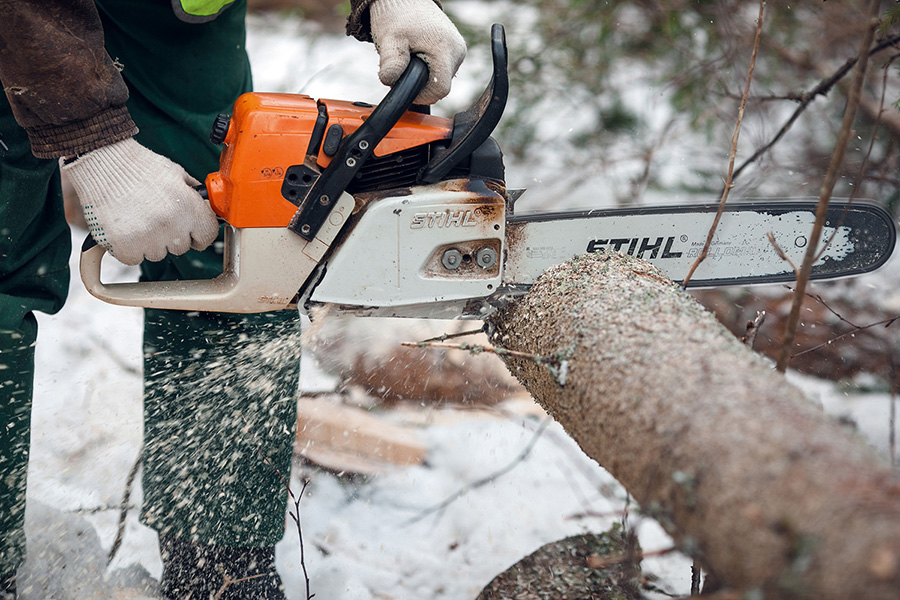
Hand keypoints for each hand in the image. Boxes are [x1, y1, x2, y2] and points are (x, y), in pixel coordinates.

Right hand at [62, 138, 218, 265]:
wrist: (101, 161)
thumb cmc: (139, 166)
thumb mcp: (177, 174)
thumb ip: (194, 196)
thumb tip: (207, 210)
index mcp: (189, 207)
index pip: (208, 236)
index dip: (200, 234)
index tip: (193, 232)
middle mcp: (171, 225)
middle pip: (181, 247)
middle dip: (172, 235)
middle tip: (156, 217)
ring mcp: (147, 237)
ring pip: (157, 254)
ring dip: (150, 242)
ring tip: (138, 218)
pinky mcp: (123, 246)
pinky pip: (134, 258)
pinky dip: (129, 248)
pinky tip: (125, 227)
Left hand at [369, 0, 466, 104]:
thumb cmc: (398, 16)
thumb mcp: (390, 40)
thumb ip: (391, 64)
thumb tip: (391, 84)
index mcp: (445, 49)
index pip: (439, 90)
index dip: (421, 95)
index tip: (406, 88)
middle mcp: (458, 50)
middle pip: (441, 85)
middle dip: (421, 83)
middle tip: (404, 68)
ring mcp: (459, 50)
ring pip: (442, 78)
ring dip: (425, 76)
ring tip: (410, 57)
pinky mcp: (456, 50)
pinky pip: (443, 69)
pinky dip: (429, 68)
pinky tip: (418, 56)